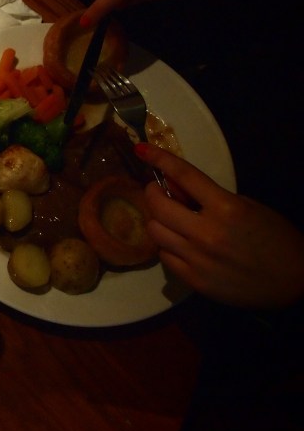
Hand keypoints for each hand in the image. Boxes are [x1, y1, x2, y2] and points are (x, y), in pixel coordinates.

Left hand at [135, 143, 303, 308]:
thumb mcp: (248, 207)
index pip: (184, 176)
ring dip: (159, 221)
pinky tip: (181, 244)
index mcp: (226, 208)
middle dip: (153, 194)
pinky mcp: (195, 281)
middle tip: (158, 192)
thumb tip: (175, 188)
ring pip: (155, 232)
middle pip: (158, 206)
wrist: (296, 280)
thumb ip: (210, 197)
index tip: (142, 149)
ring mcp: (199, 259)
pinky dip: (168, 246)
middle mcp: (207, 233)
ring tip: (173, 221)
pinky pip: (164, 257)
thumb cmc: (276, 238)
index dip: (160, 159)